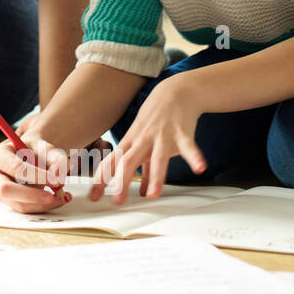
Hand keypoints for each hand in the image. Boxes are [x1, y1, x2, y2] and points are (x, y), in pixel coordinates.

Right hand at [0, 131, 71, 213]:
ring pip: (19, 204)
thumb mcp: (45, 147)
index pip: (14, 167)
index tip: (55, 179)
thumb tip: (58, 175)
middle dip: (33, 195)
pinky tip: (58, 198)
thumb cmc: (33, 150)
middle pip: (6, 189)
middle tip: (56, 194)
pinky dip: (44, 206)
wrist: (30, 155)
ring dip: (44, 203)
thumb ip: (56, 158)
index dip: (36, 175)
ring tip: (63, 195)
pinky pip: (26, 209)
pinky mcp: (8, 202)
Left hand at [89, 76, 205, 203]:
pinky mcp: (182, 132)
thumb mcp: (143, 141)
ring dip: (155, 176)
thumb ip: (143, 166)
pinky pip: (188, 146)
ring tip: (153, 194)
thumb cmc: (155, 119)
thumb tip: (141, 189)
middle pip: (129, 161)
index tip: (94, 197)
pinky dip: (194, 157)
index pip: (111, 163)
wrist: (174, 92)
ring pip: (157, 157)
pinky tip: (200, 168)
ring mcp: (162, 136)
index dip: (101, 179)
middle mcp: (143, 140)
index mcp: (131, 142)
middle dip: (122, 182)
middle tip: (118, 202)